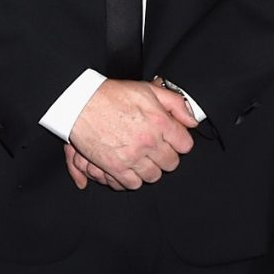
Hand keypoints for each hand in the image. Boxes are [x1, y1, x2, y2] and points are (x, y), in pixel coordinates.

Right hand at [69, 78, 199, 188]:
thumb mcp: (149, 90)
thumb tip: (192, 121)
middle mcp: (149, 141)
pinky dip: (133, 179)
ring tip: (142, 159)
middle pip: (171, 163)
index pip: (185, 145)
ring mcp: (132, 157)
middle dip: (166, 156)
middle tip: (156, 149)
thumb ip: (175, 104)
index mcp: (160, 122)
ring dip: (150, 169)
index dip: (179, 142)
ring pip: (154, 176)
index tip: (172, 140)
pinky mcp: (115, 167)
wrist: (81, 103)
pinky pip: (133, 184)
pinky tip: (130, 168)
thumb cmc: (113, 95)